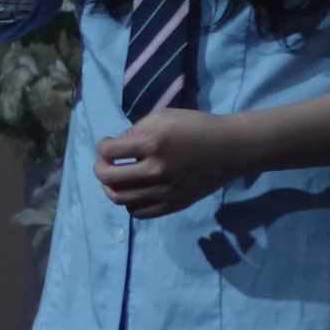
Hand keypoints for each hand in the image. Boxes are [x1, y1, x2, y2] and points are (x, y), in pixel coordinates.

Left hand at [92, 108, 257, 218]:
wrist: (230, 149)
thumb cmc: (195, 127)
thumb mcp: (162, 117)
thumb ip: (135, 131)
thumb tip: (115, 147)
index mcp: (152, 144)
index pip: (109, 151)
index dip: (101, 147)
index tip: (107, 144)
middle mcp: (156, 170)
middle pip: (108, 178)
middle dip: (99, 169)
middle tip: (105, 163)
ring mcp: (165, 191)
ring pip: (120, 199)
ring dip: (110, 188)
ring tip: (116, 179)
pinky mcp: (173, 205)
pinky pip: (139, 212)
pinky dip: (129, 203)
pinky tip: (134, 191)